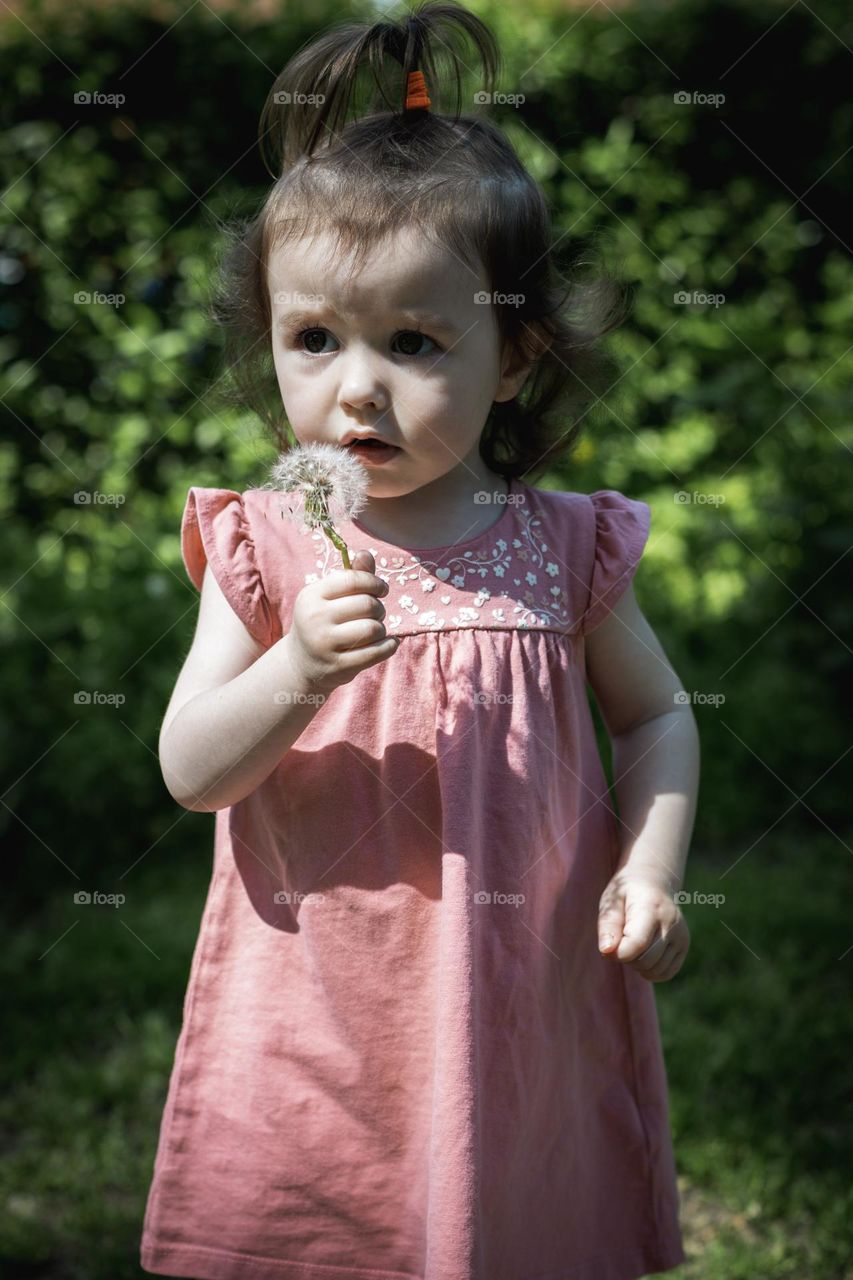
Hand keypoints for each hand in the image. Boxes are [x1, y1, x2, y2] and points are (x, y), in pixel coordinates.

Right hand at [283, 549, 399, 693]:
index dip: (374, 582)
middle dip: (379, 607)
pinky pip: (376, 652)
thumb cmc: (322, 622)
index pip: (352, 580)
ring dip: (381, 628)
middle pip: (366, 604)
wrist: (301, 663)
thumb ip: (351, 576)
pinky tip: (390, 643)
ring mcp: (325, 645)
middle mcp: (315, 619)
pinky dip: (389, 646)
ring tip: (375, 630)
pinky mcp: (339, 666)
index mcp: (311, 596)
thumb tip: (366, 554)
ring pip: (373, 628)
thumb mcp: (328, 597)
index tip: (382, 589)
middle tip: (376, 613)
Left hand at [597, 869, 689, 981]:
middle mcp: (671, 923)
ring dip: (638, 965)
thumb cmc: (626, 893)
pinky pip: (666, 973)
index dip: (618, 953)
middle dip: (626, 958)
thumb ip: (608, 926)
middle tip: (620, 942)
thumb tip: (607, 951)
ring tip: (632, 945)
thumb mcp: (611, 902)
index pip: (637, 944)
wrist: (653, 882)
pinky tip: (643, 955)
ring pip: (655, 970)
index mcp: (651, 908)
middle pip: (645, 961)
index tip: (609, 946)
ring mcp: (681, 936)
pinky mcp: (684, 946)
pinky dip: (651, 971)